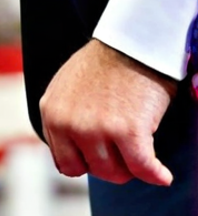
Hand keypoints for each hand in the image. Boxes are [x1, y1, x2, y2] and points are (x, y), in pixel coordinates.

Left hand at [39, 39, 177, 185]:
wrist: (135, 38)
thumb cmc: (108, 61)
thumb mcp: (68, 87)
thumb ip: (65, 116)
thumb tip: (74, 146)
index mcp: (52, 114)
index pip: (65, 162)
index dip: (87, 163)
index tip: (103, 159)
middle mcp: (69, 124)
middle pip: (90, 169)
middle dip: (110, 166)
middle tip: (127, 157)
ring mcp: (97, 129)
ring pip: (114, 171)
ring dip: (131, 169)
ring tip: (142, 159)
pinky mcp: (128, 130)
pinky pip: (142, 166)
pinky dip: (155, 174)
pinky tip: (163, 176)